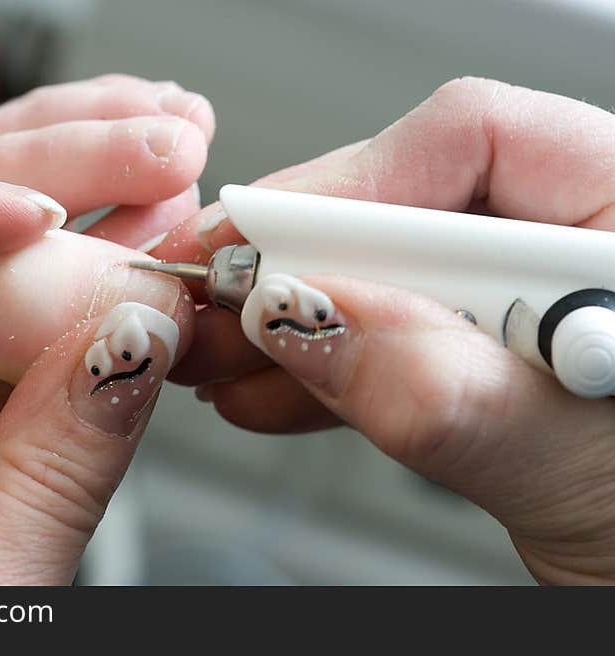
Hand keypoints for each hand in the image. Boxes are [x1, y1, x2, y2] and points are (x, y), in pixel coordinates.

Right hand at [151, 77, 614, 583]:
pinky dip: (324, 372)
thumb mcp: (578, 462)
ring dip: (294, 325)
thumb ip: (445, 389)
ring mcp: (525, 305)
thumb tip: (312, 317)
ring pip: (383, 282)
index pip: (470, 140)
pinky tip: (269, 389)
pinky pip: (391, 344)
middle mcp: (572, 240)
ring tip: (221, 355)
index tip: (264, 246)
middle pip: (407, 210)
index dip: (350, 187)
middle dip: (299, 266)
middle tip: (218, 301)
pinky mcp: (491, 363)